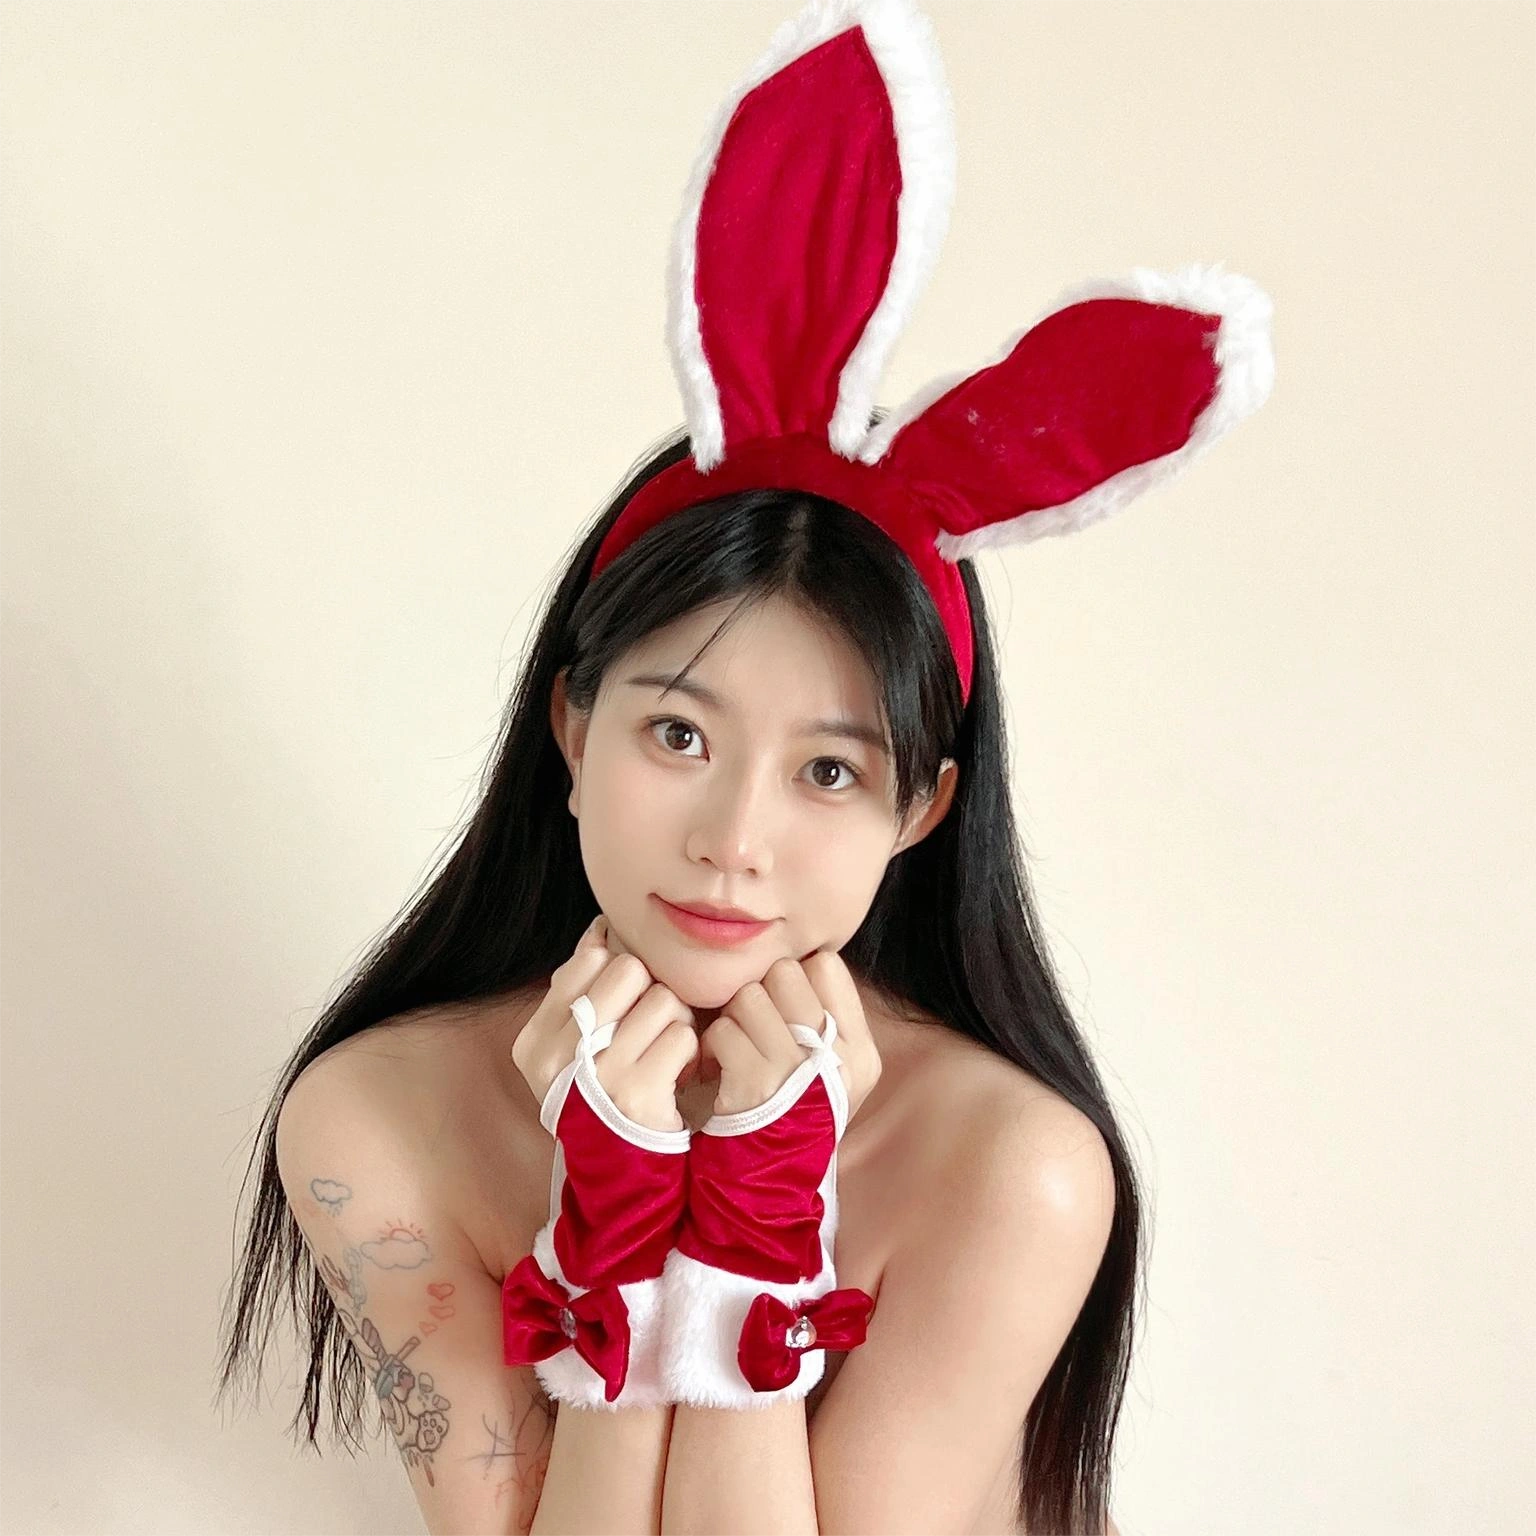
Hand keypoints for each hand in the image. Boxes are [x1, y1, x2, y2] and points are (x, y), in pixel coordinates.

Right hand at [511, 915, 699, 1131]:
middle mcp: (560, 1055)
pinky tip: (675, 1072)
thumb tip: (600, 929)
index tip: (624, 1004)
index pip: (588, 960)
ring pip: (663, 999)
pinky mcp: (639, 1093)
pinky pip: (683, 1035)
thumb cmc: (602, 1094)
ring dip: (675, 1023)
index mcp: (536, 1040)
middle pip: (629, 970)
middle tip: (649, 1027)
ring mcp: (599, 1073)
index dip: (618, 973)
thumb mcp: (570, 1049)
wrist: (619, 1169)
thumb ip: (580, 989)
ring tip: (663, 1052)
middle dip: (650, 992)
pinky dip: (689, 1051)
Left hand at [699, 950, 881, 1121]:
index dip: (797, 977)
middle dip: (761, 991)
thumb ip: (826, 1019)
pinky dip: (712, 1046)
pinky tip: (719, 1068)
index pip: (826, 965)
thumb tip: (798, 962)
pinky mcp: (754, 1083)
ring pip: (748, 996)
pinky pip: (723, 1030)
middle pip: (784, 972)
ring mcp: (795, 1070)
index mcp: (860, 1050)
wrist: (769, 1175)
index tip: (785, 1009)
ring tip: (737, 1047)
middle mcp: (835, 1057)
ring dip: (733, 1018)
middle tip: (756, 1026)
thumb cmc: (795, 1110)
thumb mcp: (834, 1073)